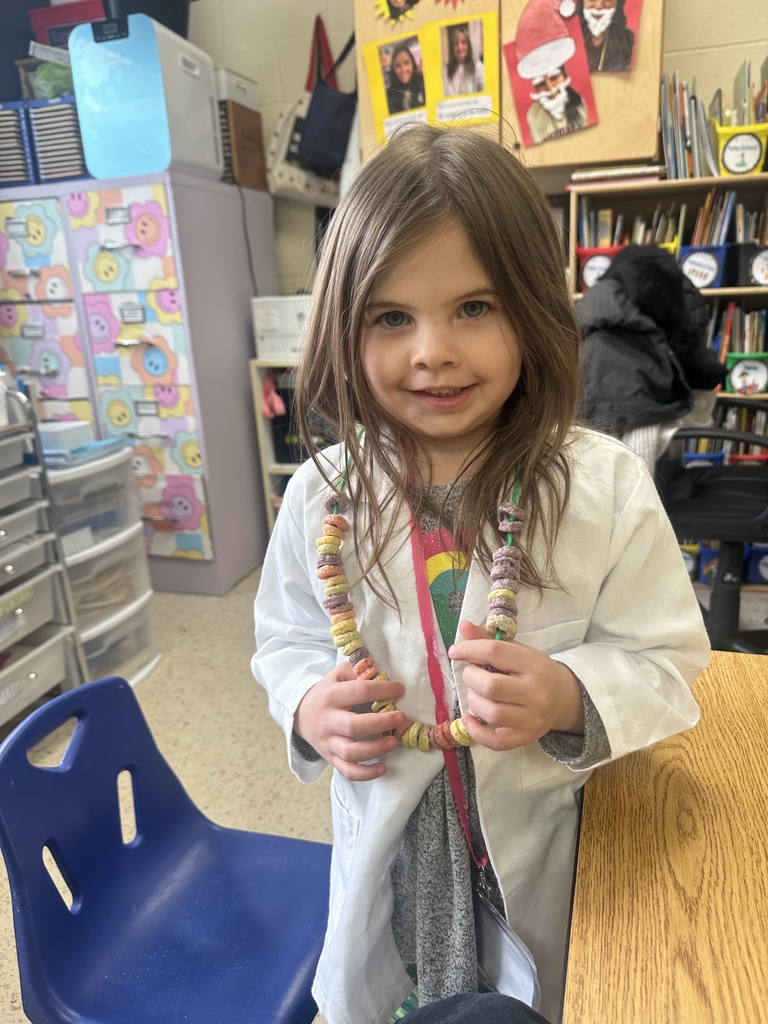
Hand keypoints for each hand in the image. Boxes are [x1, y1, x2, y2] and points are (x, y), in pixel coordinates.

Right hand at [294, 662, 406, 780]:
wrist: (301, 714)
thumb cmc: (327, 693)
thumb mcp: (337, 676)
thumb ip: (357, 672)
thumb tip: (381, 676)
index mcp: (331, 696)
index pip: (359, 692)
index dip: (382, 690)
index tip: (400, 689)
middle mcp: (328, 721)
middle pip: (354, 726)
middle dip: (381, 723)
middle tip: (401, 717)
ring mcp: (329, 742)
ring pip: (351, 752)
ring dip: (375, 749)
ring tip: (394, 742)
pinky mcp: (331, 758)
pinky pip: (348, 771)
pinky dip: (366, 774)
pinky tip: (383, 768)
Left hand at [448, 621, 583, 751]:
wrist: (564, 698)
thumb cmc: (535, 671)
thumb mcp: (518, 651)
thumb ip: (490, 640)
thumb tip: (464, 627)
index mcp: (533, 665)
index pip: (495, 652)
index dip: (469, 649)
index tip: (455, 651)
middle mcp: (536, 693)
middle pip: (491, 686)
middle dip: (471, 677)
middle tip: (472, 673)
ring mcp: (532, 718)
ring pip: (492, 713)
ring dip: (473, 701)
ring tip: (475, 692)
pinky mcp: (525, 737)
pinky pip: (496, 741)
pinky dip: (476, 732)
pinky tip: (469, 719)